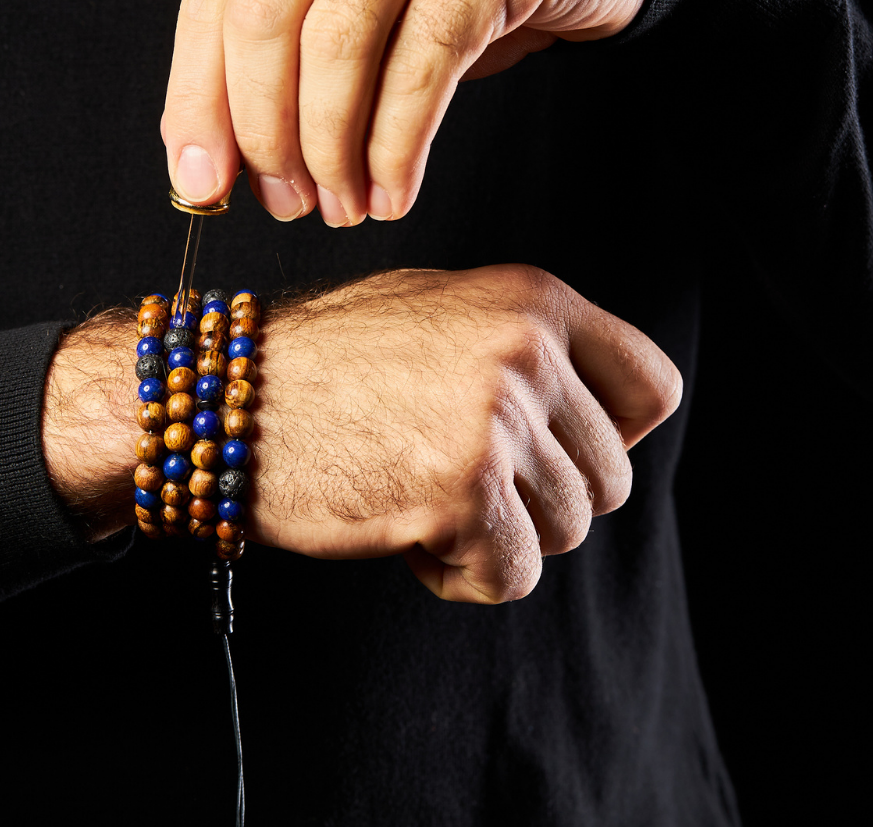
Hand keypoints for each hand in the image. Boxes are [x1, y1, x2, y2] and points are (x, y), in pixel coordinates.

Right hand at [41, 265, 680, 602]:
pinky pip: (512, 575)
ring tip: (421, 495)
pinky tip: (408, 534)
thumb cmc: (322, 360)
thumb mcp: (437, 312)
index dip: (608, 435)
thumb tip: (598, 412)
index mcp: (531, 299)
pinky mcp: (459, 490)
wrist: (220, 394)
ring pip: (563, 531)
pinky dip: (462, 574)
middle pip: (607, 478)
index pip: (652, 386)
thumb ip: (525, 347)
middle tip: (459, 479)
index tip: (557, 452)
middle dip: (539, 498)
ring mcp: (495, 418)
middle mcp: (524, 349)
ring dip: (496, 534)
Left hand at [161, 0, 666, 224]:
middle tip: (285, 205)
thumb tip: (217, 166)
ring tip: (343, 207)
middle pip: (264, 18)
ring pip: (339, 43)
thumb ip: (291, 56)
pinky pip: (423, 66)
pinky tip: (393, 194)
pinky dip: (396, 147)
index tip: (200, 186)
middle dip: (263, 132)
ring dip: (330, 149)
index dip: (196, 101)